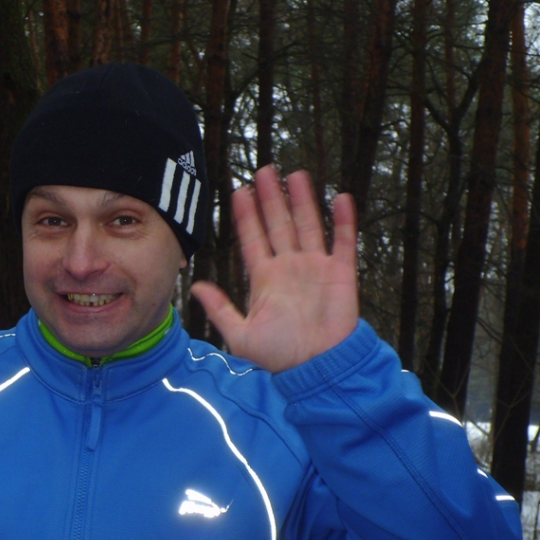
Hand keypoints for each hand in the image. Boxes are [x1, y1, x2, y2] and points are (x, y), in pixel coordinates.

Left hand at [191, 165, 358, 372]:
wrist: (317, 370)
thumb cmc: (280, 358)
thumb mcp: (240, 335)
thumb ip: (220, 308)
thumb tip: (195, 287)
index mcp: (264, 279)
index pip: (253, 238)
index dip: (246, 215)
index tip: (239, 191)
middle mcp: (289, 268)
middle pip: (278, 224)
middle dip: (271, 198)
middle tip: (264, 170)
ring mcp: (315, 268)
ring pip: (308, 225)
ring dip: (302, 200)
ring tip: (296, 174)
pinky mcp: (341, 274)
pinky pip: (343, 242)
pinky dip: (343, 221)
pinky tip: (340, 198)